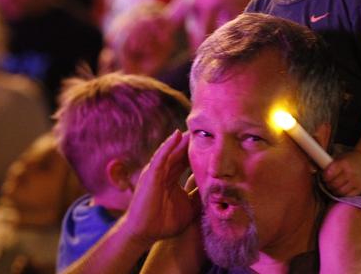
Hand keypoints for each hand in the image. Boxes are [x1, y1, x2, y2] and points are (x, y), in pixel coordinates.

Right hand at [121, 130, 199, 246]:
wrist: (145, 233)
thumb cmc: (163, 223)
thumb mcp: (189, 207)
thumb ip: (199, 196)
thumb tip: (216, 189)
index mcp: (170, 178)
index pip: (184, 161)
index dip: (195, 152)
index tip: (210, 142)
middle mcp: (163, 172)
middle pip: (178, 153)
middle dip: (190, 141)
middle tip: (204, 128)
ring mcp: (156, 172)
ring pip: (170, 151)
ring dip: (181, 139)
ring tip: (193, 126)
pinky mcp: (151, 175)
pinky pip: (161, 157)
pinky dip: (168, 145)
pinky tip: (176, 135)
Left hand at [323, 150, 360, 196]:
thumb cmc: (350, 159)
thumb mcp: (340, 158)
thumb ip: (331, 166)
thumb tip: (318, 173)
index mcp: (343, 163)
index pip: (329, 174)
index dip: (324, 177)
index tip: (324, 176)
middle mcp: (350, 173)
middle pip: (334, 184)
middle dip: (328, 184)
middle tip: (328, 183)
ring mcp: (356, 182)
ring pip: (340, 191)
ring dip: (334, 190)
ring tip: (334, 186)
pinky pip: (348, 195)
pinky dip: (342, 194)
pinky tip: (341, 189)